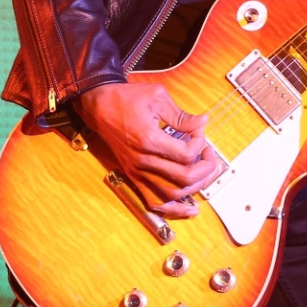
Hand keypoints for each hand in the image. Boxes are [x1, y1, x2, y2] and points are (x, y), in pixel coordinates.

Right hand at [80, 82, 221, 217]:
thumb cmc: (125, 99)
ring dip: (194, 187)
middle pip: (184, 177)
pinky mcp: (133, 176)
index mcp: (149, 141)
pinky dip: (174, 209)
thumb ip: (181, 115)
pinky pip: (154, 202)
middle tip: (208, 153)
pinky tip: (189, 208)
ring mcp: (137, 172)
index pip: (187, 154)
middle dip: (205, 167)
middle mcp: (143, 161)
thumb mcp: (157, 97)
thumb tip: (202, 122)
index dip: (200, 142)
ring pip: (173, 193)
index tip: (198, 130)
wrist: (99, 106)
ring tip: (202, 174)